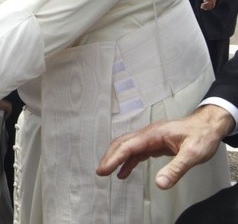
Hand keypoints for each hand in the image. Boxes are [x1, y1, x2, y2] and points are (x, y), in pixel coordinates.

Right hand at [96, 105, 233, 188]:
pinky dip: (127, 161)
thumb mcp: (192, 154)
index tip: (103, 170)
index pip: (127, 146)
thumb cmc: (202, 136)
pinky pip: (136, 152)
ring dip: (115, 158)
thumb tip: (160, 183)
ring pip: (126, 147)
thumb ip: (176, 169)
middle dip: (109, 157)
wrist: (209, 126)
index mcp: (153, 134)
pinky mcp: (154, 144)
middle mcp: (147, 134)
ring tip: (106, 172)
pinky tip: (124, 172)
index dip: (114, 158)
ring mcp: (150, 138)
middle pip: (121, 144)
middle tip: (100, 172)